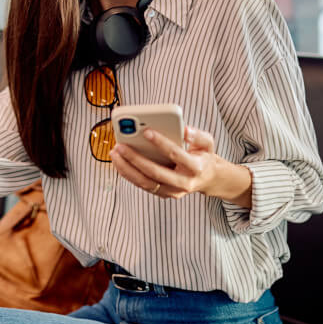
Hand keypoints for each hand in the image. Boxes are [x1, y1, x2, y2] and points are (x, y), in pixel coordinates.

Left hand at [109, 126, 252, 206]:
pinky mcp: (163, 194)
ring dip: (126, 168)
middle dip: (135, 158)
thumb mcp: (207, 142)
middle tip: (120, 146)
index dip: (160, 143)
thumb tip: (184, 130)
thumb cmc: (203, 156)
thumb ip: (197, 135)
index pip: (175, 154)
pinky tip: (119, 162)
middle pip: (154, 172)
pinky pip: (142, 185)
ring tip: (114, 153)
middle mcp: (183, 182)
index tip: (146, 131)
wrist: (207, 179)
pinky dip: (128, 174)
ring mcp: (172, 191)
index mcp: (195, 167)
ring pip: (145, 182)